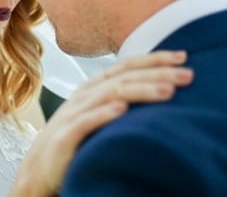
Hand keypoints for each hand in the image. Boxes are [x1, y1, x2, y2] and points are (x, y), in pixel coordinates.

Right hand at [10, 50, 190, 196]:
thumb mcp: (97, 114)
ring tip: (167, 92)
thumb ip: (120, 100)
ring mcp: (72, 115)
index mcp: (92, 88)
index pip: (125, 66)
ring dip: (139, 91)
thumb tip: (160, 90)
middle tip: (188, 74)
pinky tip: (122, 110)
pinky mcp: (63, 139)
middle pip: (123, 78)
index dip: (152, 59)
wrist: (39, 170)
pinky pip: (84, 123)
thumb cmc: (75, 141)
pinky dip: (102, 115)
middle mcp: (83, 96)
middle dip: (156, 73)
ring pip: (108, 96)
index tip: (182, 56)